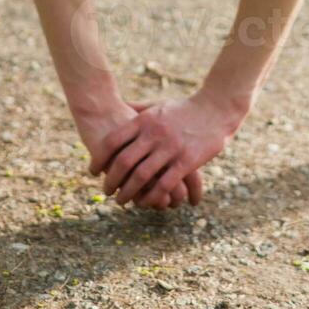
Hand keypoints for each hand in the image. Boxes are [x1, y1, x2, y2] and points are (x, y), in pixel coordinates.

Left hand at [91, 91, 244, 208]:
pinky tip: (146, 202)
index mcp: (144, 120)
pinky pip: (164, 185)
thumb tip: (120, 107)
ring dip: (128, 193)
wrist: (216, 107)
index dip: (99, 159)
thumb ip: (139, 110)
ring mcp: (170, 148)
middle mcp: (154, 134)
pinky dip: (152, 196)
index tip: (93, 171)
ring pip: (141, 177)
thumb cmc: (185, 108)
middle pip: (123, 162)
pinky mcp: (186, 161)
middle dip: (111, 180)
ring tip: (122, 201)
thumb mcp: (158, 105)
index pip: (112, 142)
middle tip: (106, 191)